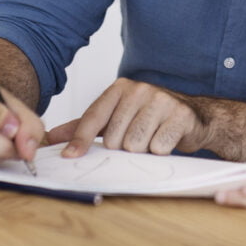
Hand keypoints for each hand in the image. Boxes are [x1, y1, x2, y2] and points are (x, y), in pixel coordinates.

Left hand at [49, 78, 210, 157]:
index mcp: (120, 87)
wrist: (194, 116)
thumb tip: (52, 136)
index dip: (80, 140)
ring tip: (152, 138)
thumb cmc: (150, 118)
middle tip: (138, 138)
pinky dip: (160, 151)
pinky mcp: (180, 115)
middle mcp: (139, 89)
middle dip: (124, 148)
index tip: (69, 157)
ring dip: (143, 150)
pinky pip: (158, 147)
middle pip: (115, 138)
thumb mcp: (116, 117)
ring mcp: (161, 100)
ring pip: (135, 145)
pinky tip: (166, 139)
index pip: (94, 117)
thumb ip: (85, 126)